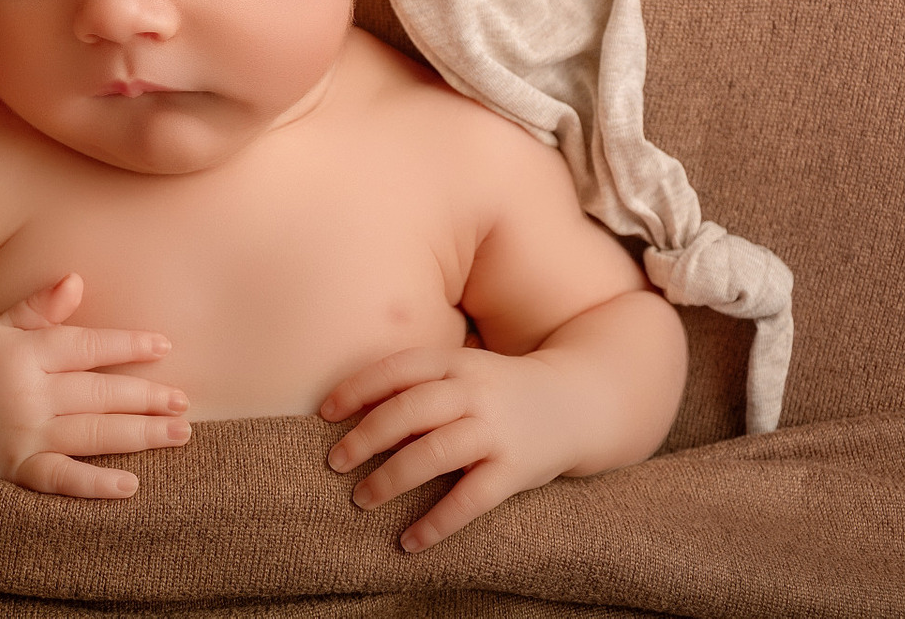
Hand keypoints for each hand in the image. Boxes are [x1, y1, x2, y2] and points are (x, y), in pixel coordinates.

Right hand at [0, 271, 190, 498]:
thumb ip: (38, 309)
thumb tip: (75, 281)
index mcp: (27, 352)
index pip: (90, 347)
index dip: (129, 346)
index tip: (164, 347)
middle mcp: (30, 393)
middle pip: (101, 393)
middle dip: (148, 396)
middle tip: (184, 401)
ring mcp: (23, 434)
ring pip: (93, 433)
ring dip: (141, 434)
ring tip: (180, 434)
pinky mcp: (14, 469)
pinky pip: (61, 479)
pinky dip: (95, 484)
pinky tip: (130, 485)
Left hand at [319, 345, 580, 551]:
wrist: (579, 401)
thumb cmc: (500, 389)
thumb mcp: (464, 371)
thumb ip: (420, 387)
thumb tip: (360, 418)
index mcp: (455, 362)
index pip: (396, 369)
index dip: (356, 390)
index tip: (325, 414)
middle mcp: (474, 391)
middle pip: (408, 411)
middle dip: (365, 438)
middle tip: (334, 462)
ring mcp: (496, 430)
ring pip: (433, 454)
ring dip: (391, 479)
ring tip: (361, 499)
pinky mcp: (516, 469)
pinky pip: (470, 499)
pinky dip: (437, 523)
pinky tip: (410, 542)